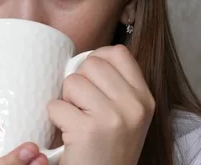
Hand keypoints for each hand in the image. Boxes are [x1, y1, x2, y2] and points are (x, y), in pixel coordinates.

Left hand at [47, 45, 154, 164]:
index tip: (91, 78)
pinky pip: (56, 106)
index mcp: (145, 98)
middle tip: (83, 106)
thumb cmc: (108, 148)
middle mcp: (133, 106)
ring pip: (72, 82)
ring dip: (66, 100)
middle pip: (91, 63)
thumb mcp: (128, 114)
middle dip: (79, 81)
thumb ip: (116, 85)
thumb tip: (88, 57)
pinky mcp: (87, 130)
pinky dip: (55, 118)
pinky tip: (69, 134)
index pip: (118, 52)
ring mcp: (112, 117)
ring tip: (77, 120)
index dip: (97, 59)